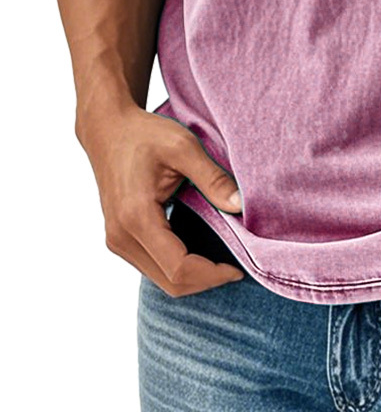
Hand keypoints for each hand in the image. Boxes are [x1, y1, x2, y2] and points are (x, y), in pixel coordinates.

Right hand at [78, 102, 245, 295]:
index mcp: (136, 217)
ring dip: (194, 276)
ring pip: (161, 278)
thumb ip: (213, 178)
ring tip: (223, 258)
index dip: (212, 274)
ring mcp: (117, 240)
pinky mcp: (119, 238)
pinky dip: (179, 266)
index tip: (239, 267)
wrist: (107, 129)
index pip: (179, 268)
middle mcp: (121, 237)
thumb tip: (241, 206)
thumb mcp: (183, 147)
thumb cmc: (144, 134)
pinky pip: (153, 266)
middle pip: (170, 282)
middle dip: (206, 280)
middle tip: (237, 266)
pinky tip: (201, 250)